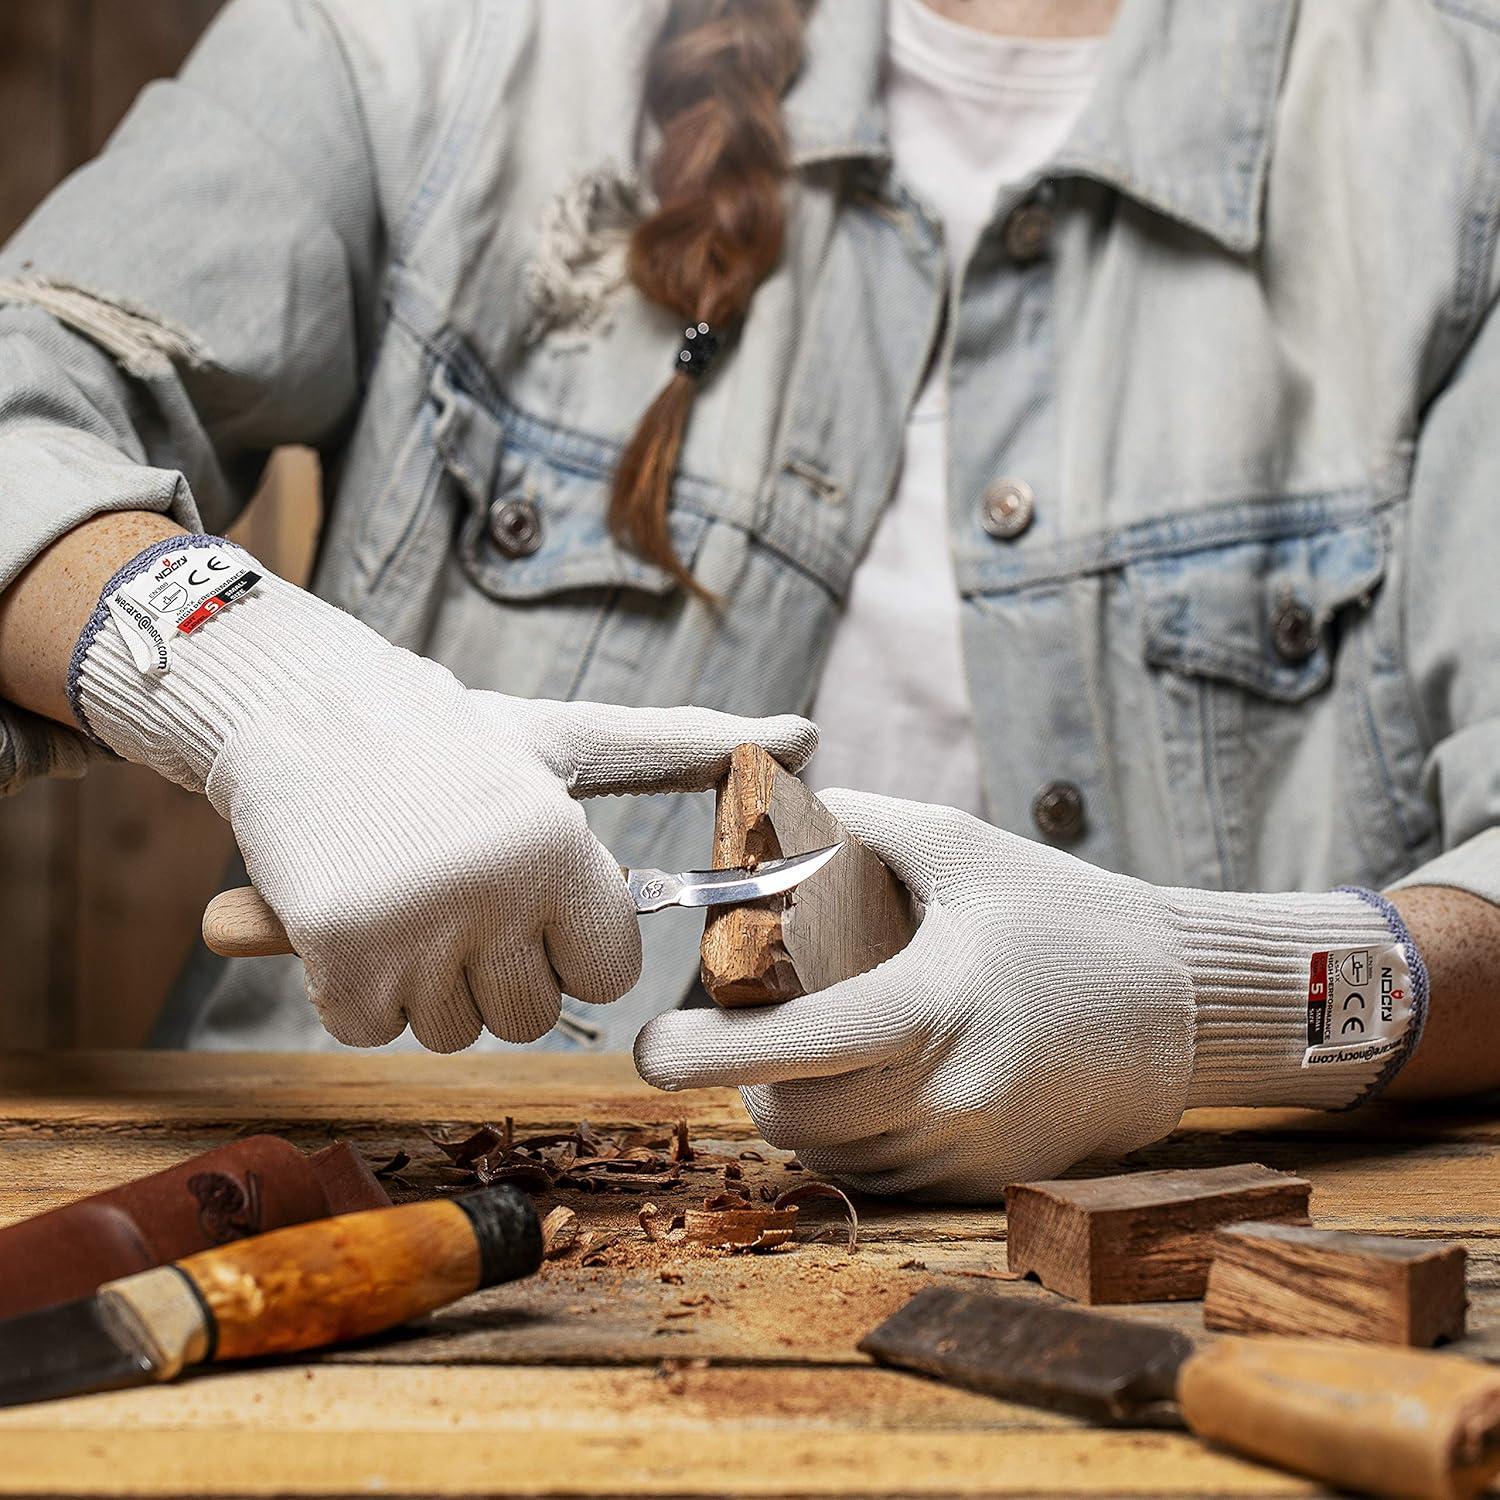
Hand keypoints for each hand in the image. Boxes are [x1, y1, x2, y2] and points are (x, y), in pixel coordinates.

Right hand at [71, 542, 815, 1050]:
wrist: (305, 708)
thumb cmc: (457, 739)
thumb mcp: (575, 739)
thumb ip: (688, 752)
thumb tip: (811, 737)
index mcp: (562, 846)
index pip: (607, 977)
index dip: (570, 945)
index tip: (530, 896)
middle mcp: (494, 890)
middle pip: (531, 1016)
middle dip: (502, 972)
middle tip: (464, 894)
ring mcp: (411, 926)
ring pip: (450, 1032)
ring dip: (428, 984)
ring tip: (412, 894)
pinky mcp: (334, 949)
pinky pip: (368, 1028)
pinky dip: (355, 989)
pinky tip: (356, 913)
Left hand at [636, 789, 1415, 1200]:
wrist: (1181, 1010)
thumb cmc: (1067, 916)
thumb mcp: (965, 849)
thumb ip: (860, 825)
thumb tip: (768, 812)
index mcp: (935, 1006)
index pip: (799, 1046)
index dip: (710, 1056)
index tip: (647, 1051)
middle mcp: (946, 1093)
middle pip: (792, 1109)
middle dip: (745, 1073)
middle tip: (743, 1022)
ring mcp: (965, 1149)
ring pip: (828, 1148)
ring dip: (794, 1103)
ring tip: (814, 1040)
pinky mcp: (981, 1181)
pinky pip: (876, 1171)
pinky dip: (848, 1131)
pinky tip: (868, 1077)